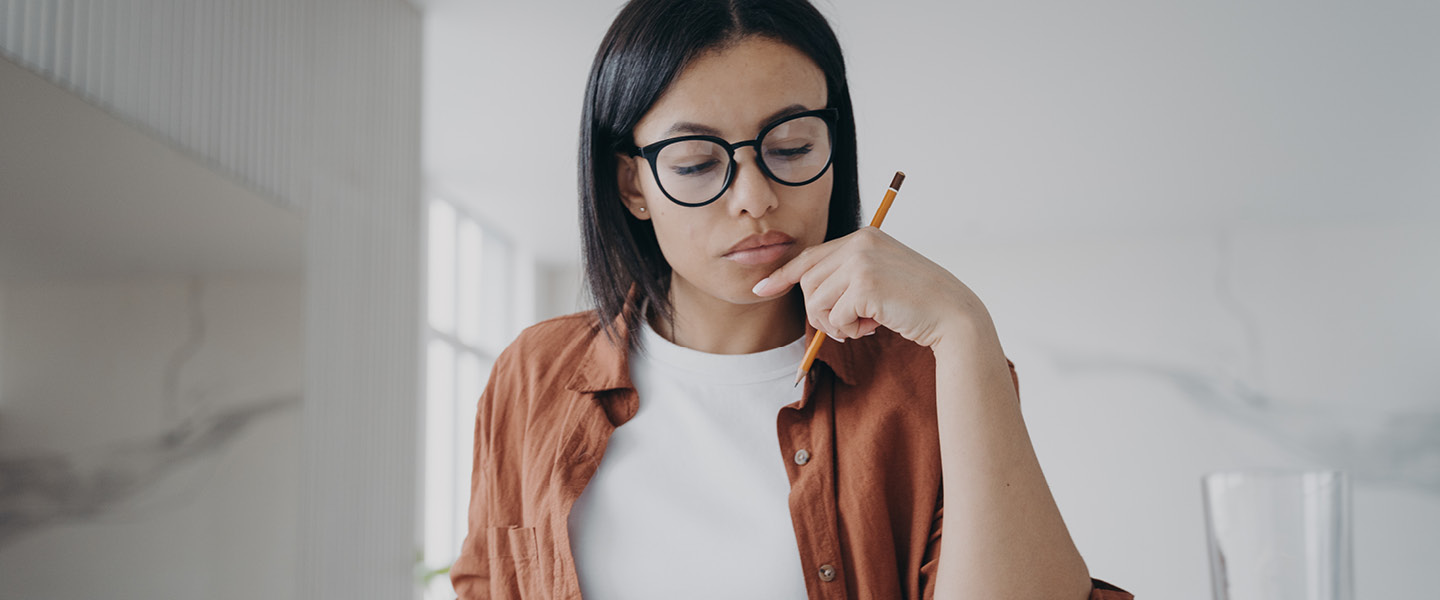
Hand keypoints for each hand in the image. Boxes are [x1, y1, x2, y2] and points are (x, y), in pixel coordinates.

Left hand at [751, 227, 992, 349]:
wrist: (952, 314)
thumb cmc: (917, 302)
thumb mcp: (880, 277)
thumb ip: (848, 275)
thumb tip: (807, 292)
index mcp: (863, 236)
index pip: (810, 256)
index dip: (783, 275)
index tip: (762, 290)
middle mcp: (859, 243)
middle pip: (808, 283)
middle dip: (819, 313)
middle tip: (847, 327)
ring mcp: (862, 262)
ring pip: (817, 302)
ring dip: (835, 325)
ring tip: (862, 327)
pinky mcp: (865, 285)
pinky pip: (835, 316)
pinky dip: (849, 330)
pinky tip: (873, 327)